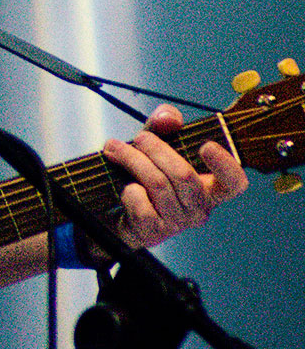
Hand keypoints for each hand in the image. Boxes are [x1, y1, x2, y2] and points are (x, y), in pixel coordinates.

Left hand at [103, 105, 248, 247]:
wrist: (122, 209)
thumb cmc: (148, 173)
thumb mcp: (156, 145)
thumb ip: (164, 126)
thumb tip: (168, 117)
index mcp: (209, 187)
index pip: (234, 183)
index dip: (226, 165)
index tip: (206, 145)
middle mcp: (199, 208)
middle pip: (183, 174)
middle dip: (155, 148)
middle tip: (137, 137)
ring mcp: (177, 222)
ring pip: (158, 185)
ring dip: (132, 160)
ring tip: (114, 149)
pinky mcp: (153, 231)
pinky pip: (141, 205)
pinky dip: (129, 190)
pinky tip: (124, 186)